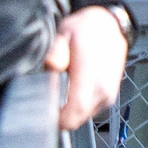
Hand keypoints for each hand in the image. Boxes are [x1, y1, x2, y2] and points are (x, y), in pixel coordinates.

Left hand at [47, 6, 127, 130]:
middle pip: (74, 121)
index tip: (36, 116)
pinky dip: (76, 108)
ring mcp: (108, 95)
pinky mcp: (109, 97)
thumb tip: (51, 66)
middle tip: (40, 103)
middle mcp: (103, 90)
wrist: (111, 26)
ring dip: (67, 113)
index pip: (73, 113)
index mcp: (91, 76)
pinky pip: (88, 112)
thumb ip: (57, 51)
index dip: (52, 121)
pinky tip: (69, 93)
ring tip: (56, 95)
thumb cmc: (86, 29)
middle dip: (56, 117)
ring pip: (81, 118)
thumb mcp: (66, 32)